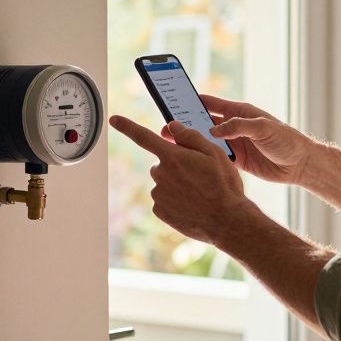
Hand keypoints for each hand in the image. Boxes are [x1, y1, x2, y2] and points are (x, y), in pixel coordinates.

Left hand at [109, 115, 252, 244]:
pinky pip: (164, 199)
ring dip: (176, 184)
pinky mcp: (159, 211)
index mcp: (172, 156)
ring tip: (199, 193)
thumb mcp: (215, 153)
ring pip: (164, 182)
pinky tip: (191, 204)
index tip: (114, 120)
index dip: (127, 126)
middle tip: (199, 176)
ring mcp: (158, 193)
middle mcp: (160, 174)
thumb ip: (190, 136)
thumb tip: (172, 127)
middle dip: (176, 166)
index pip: (143, 136)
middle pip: (162, 163)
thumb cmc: (223, 185)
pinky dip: (175, 200)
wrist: (226, 220)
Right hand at [166, 95, 313, 184]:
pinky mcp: (235, 160)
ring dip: (191, 143)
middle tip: (165, 128)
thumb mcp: (263, 128)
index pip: (208, 102)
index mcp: (238, 112)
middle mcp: (232, 126)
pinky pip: (214, 157)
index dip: (189, 100)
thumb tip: (214, 129)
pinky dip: (202, 159)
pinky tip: (189, 163)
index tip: (171, 100)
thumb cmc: (286, 140)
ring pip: (205, 141)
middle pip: (202, 122)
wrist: (299, 164)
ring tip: (172, 147)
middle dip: (184, 124)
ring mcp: (232, 143)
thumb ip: (239, 126)